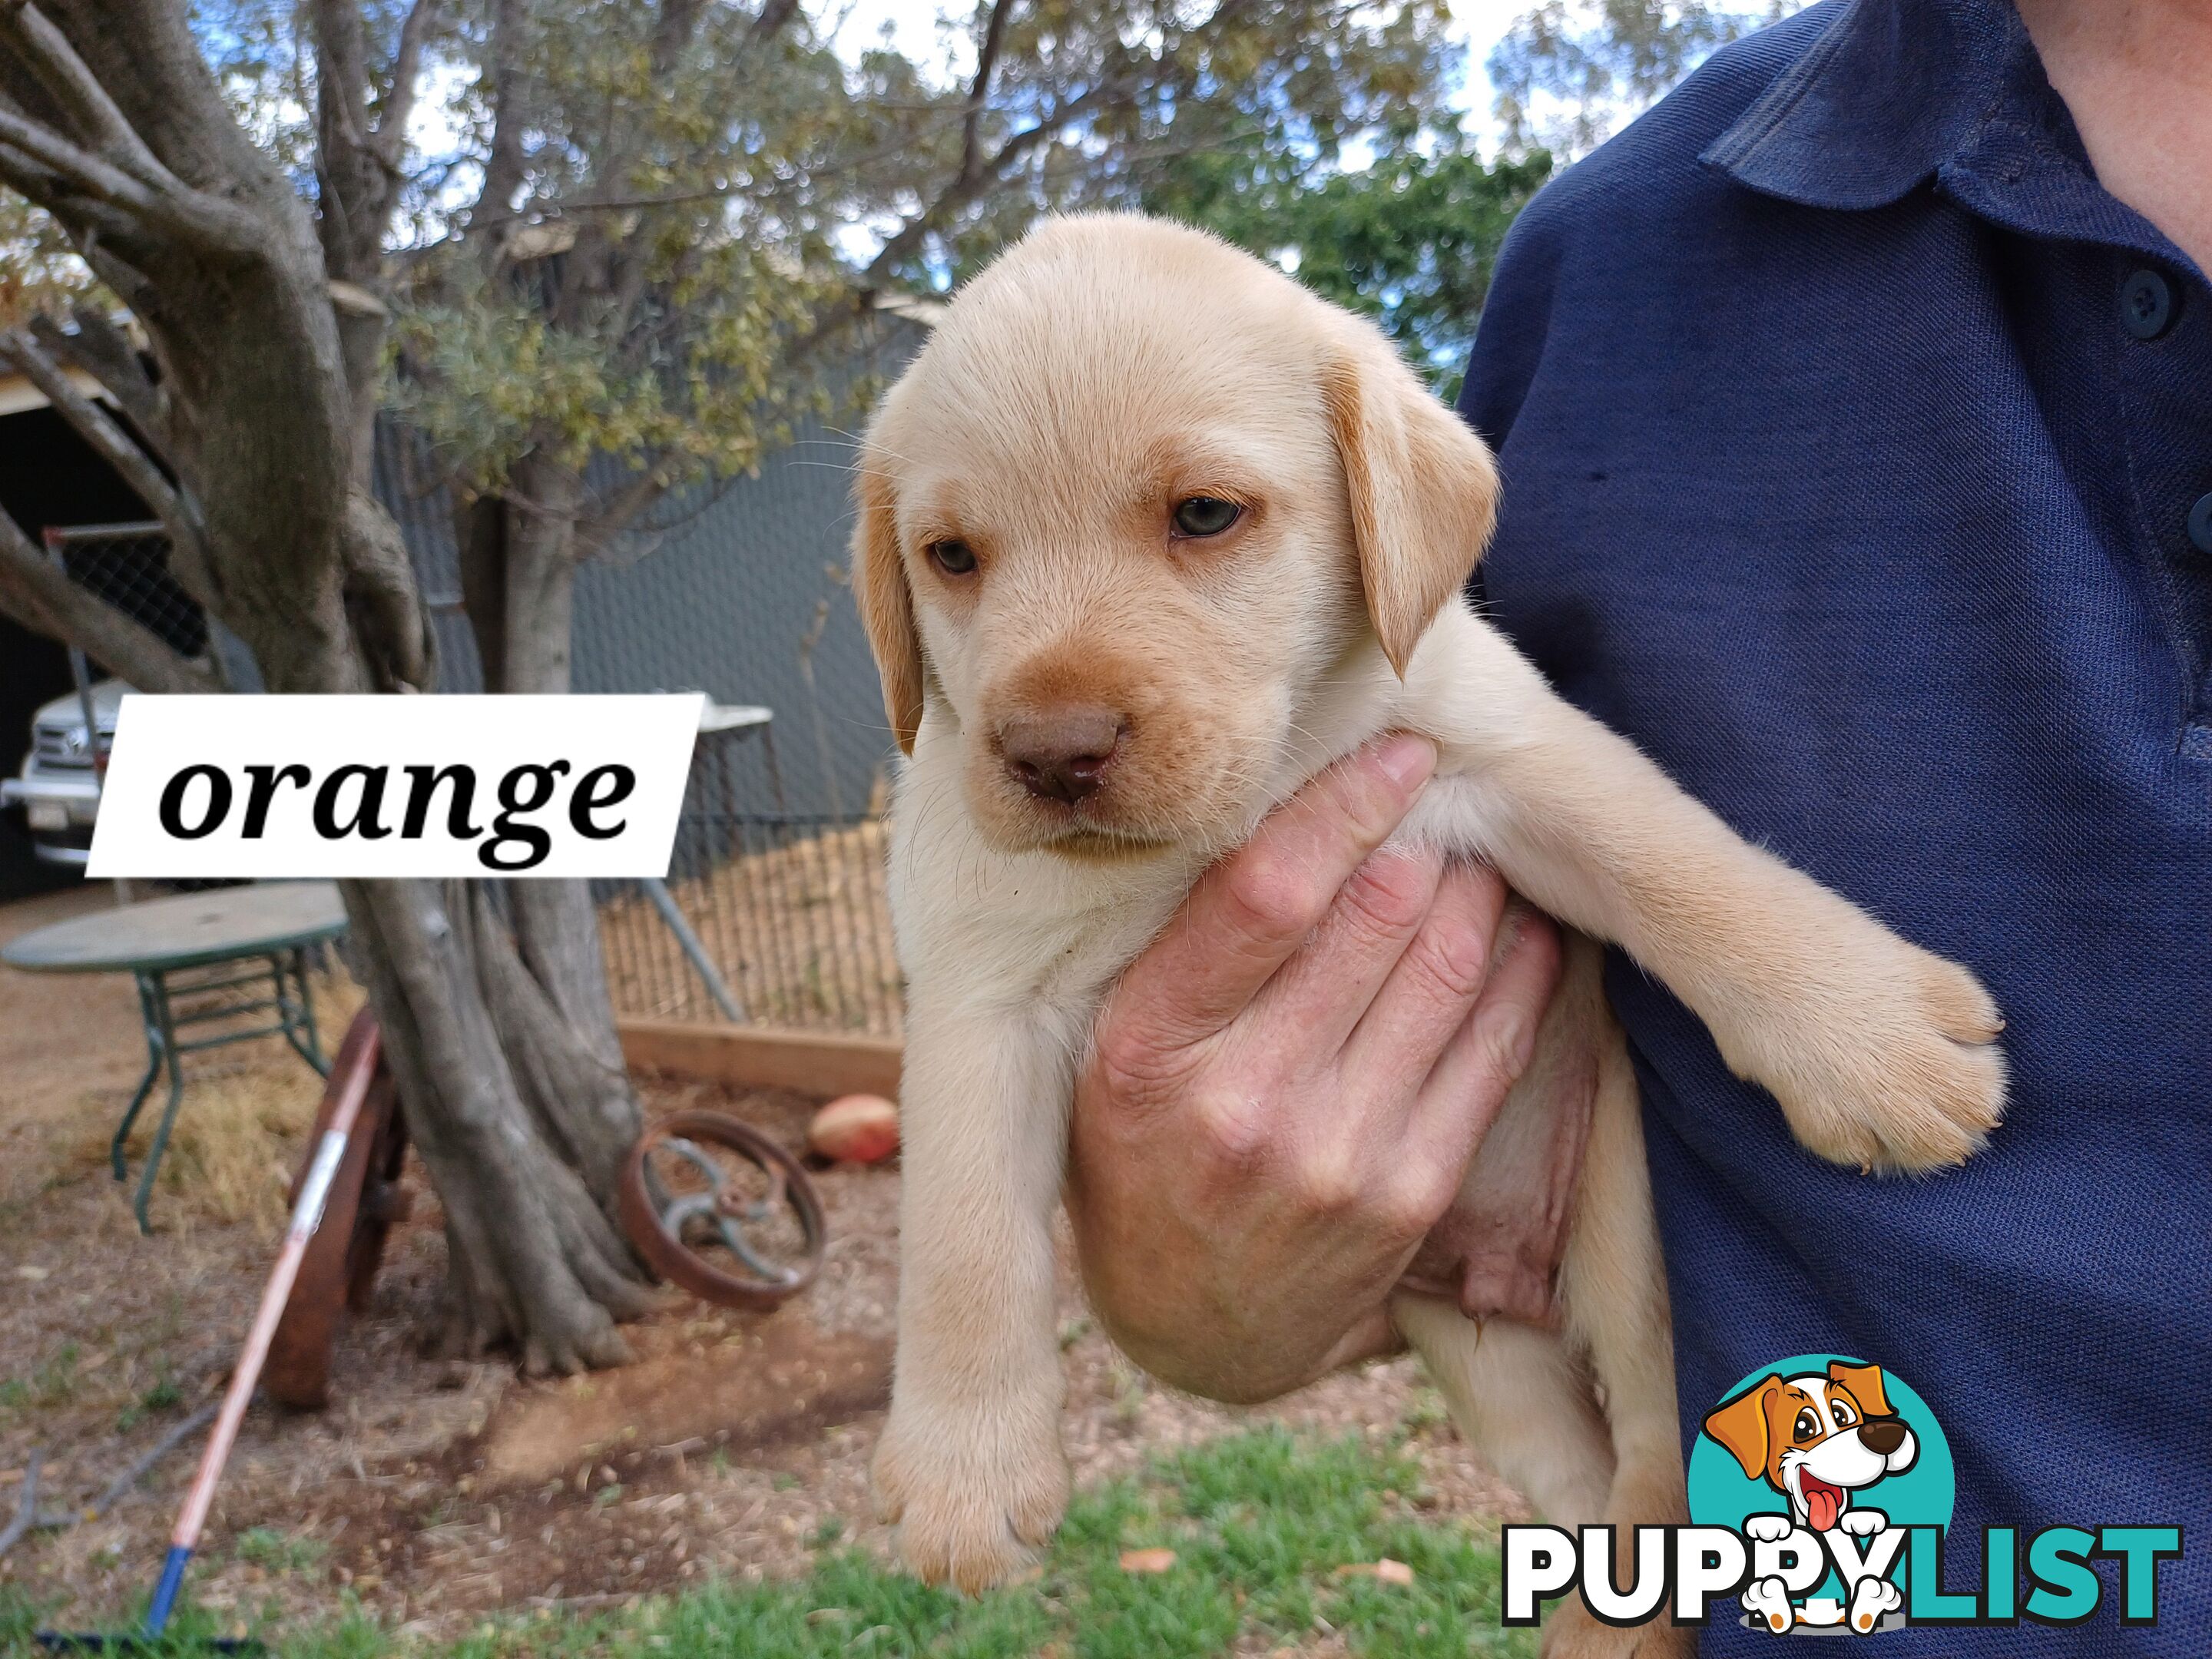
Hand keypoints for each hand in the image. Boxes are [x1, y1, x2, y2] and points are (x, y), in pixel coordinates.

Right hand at [1065, 733, 1562, 1403]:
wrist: (1191, 1327)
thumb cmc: (1143, 1156)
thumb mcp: (1114, 1053)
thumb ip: (1186, 950)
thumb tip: (1295, 808)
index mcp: (1149, 1050)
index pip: (1266, 891)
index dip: (1345, 805)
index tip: (1396, 754)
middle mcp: (1241, 1103)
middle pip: (1373, 916)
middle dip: (1423, 836)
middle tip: (1445, 795)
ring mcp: (1335, 1156)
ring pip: (1447, 971)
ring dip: (1480, 892)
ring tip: (1481, 854)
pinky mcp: (1410, 1196)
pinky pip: (1493, 1051)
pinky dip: (1523, 974)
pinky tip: (1526, 932)